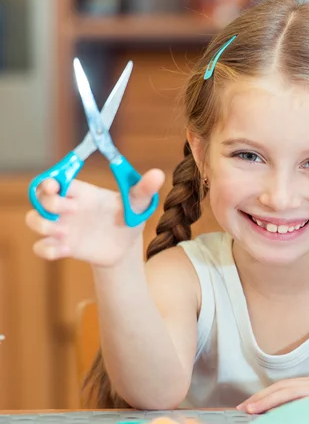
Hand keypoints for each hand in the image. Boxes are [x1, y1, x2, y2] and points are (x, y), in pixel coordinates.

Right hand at [25, 169, 164, 266]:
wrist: (127, 246)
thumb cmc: (129, 218)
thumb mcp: (138, 204)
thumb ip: (144, 190)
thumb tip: (159, 174)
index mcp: (82, 193)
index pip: (56, 181)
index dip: (49, 181)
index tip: (55, 186)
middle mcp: (68, 208)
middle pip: (40, 198)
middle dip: (48, 203)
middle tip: (73, 210)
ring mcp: (63, 227)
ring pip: (34, 221)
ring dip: (42, 225)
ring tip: (63, 232)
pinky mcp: (63, 247)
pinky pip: (41, 248)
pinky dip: (48, 249)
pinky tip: (66, 250)